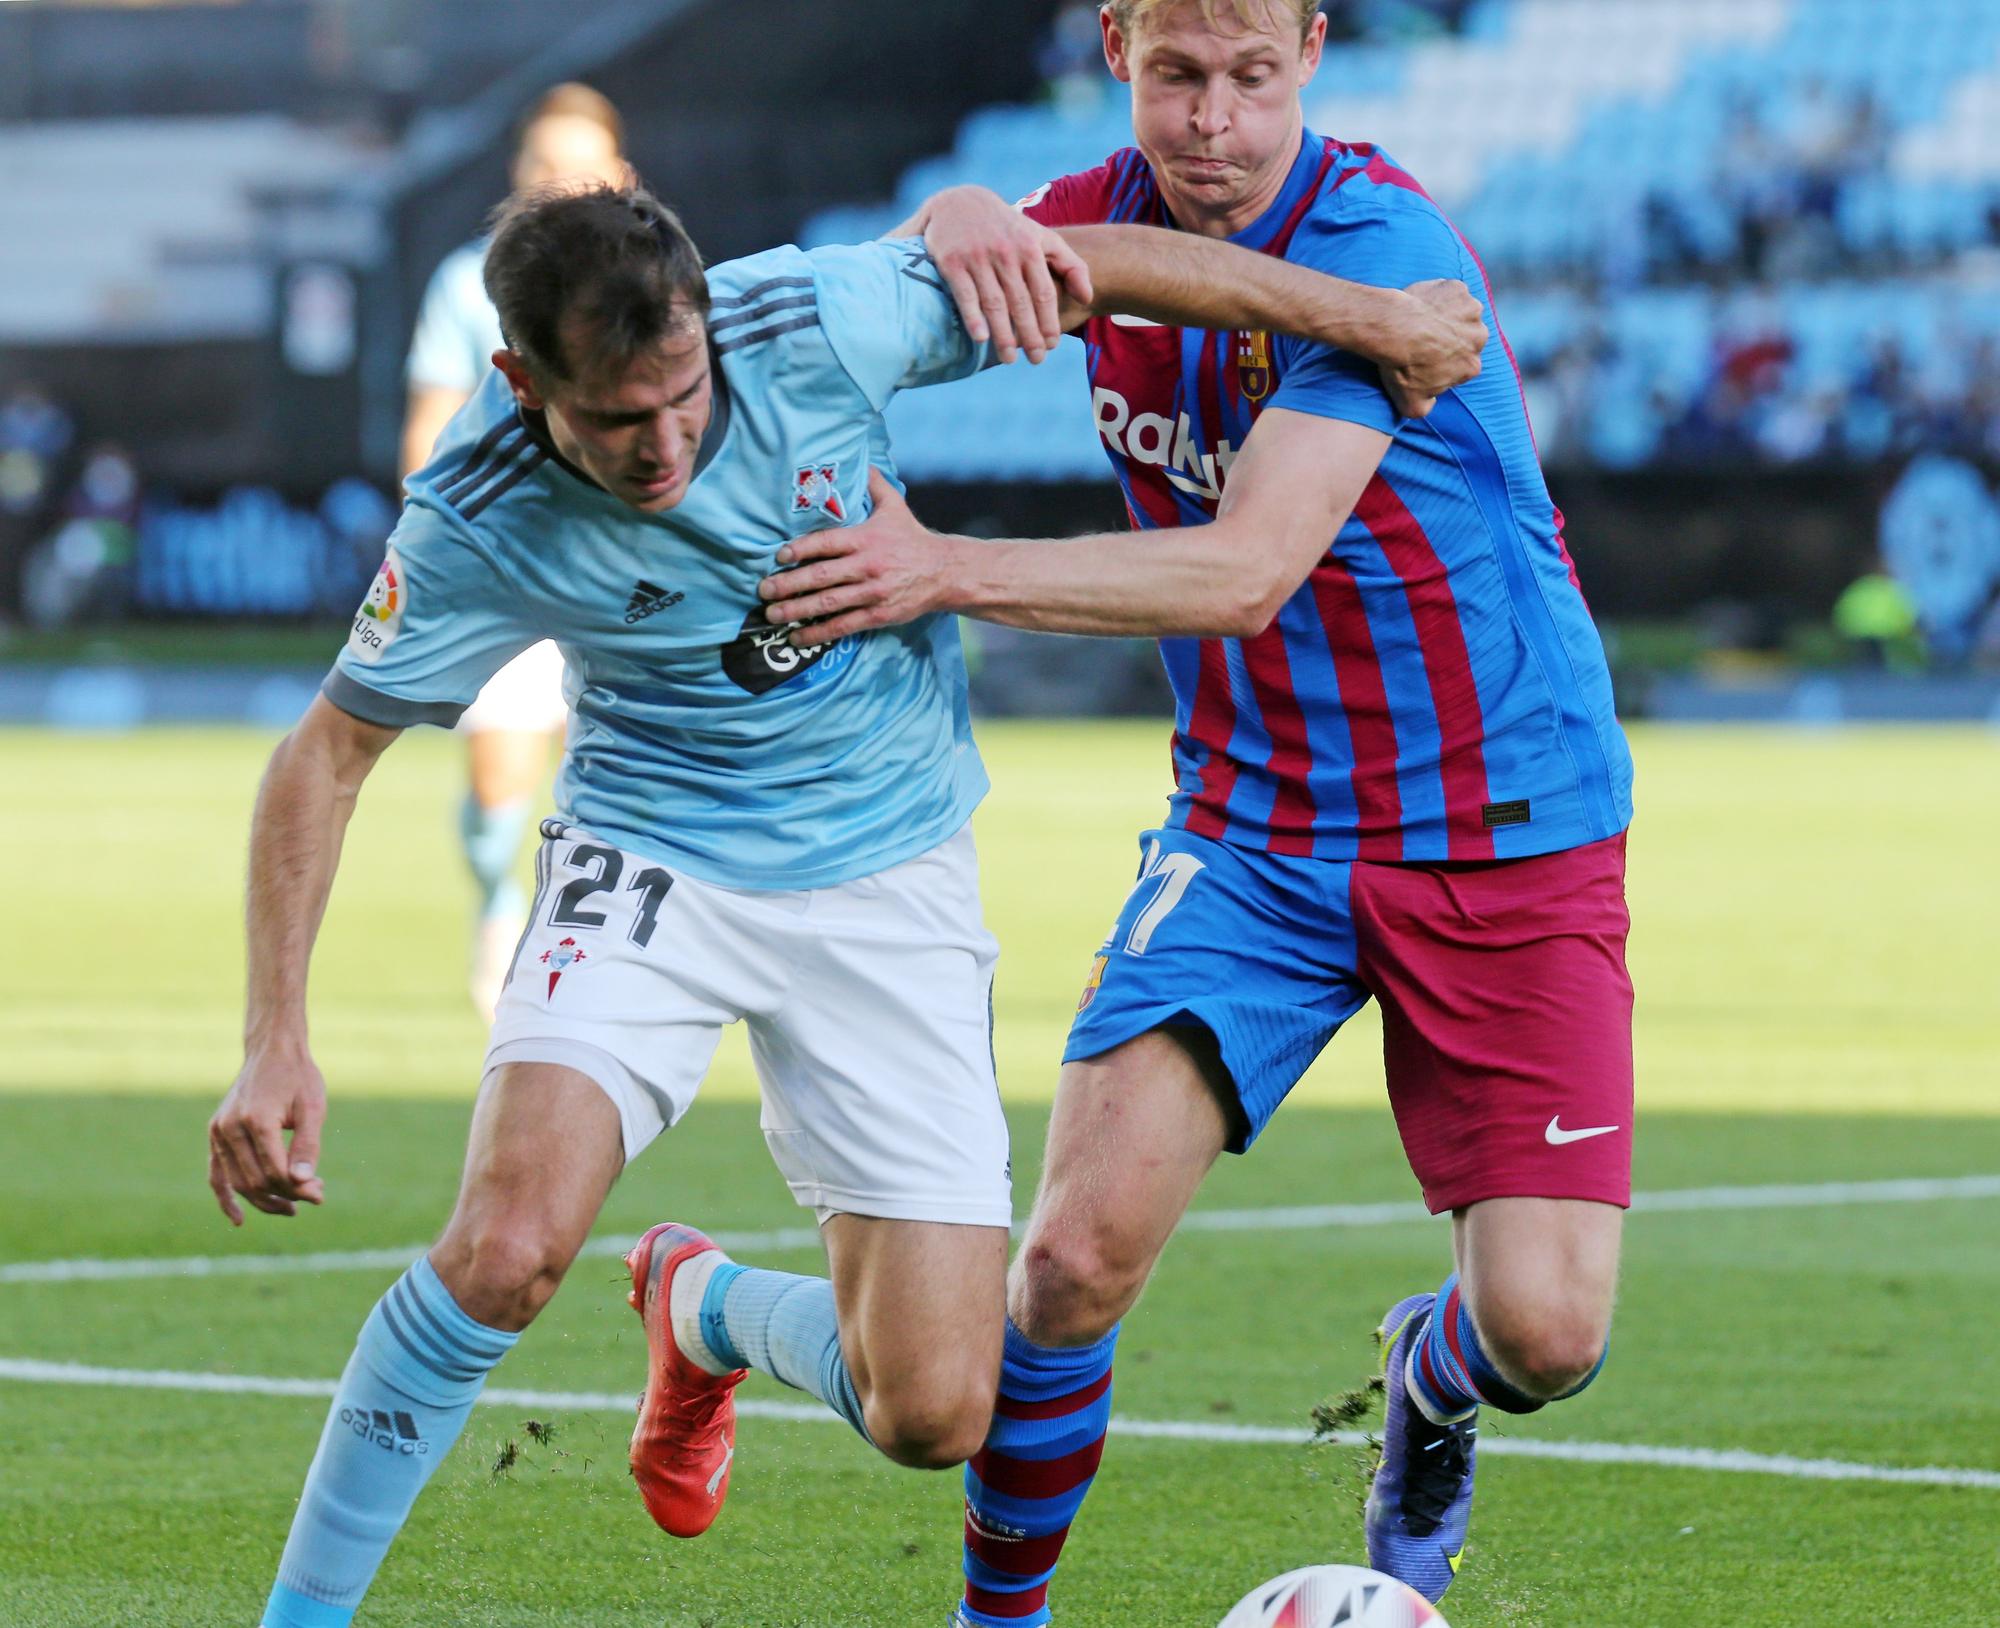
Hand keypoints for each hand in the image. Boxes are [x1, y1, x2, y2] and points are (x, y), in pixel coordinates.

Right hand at [208, 1043, 326, 1224]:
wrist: (271, 1051)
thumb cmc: (298, 1077)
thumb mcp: (313, 1108)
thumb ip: (308, 1146)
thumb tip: (303, 1183)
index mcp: (257, 1120)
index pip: (276, 1171)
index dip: (299, 1188)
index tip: (321, 1193)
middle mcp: (230, 1128)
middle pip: (257, 1180)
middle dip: (286, 1195)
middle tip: (314, 1196)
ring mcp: (218, 1132)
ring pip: (238, 1182)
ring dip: (264, 1200)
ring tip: (292, 1207)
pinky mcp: (215, 1134)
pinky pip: (216, 1174)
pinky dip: (226, 1197)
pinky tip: (240, 1219)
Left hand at [759, 469, 953, 646]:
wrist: (944, 572)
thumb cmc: (912, 538)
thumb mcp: (894, 506)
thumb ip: (873, 484)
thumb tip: (859, 459)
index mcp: (866, 538)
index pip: (826, 542)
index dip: (800, 549)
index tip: (778, 556)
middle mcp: (867, 566)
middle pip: (821, 576)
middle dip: (788, 584)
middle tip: (763, 590)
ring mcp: (872, 593)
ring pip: (828, 604)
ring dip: (796, 610)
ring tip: (772, 615)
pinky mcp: (878, 614)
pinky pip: (843, 625)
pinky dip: (818, 633)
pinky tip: (797, 636)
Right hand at [920, 186, 1093, 363]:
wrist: (959, 202)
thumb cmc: (1007, 228)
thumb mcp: (1042, 237)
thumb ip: (1070, 264)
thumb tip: (1087, 298)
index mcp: (1029, 248)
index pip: (1043, 293)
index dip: (1049, 321)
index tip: (1052, 344)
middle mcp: (1005, 253)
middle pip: (1021, 302)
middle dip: (1030, 335)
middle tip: (1037, 359)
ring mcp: (977, 257)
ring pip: (995, 303)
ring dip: (1004, 335)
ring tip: (1011, 358)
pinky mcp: (951, 261)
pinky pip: (965, 295)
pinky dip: (973, 317)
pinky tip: (981, 339)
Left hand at [1373, 279, 1487, 418]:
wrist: (1393, 330)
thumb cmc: (1402, 367)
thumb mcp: (1411, 405)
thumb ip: (1426, 408)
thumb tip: (1429, 404)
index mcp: (1472, 366)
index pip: (1464, 366)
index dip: (1446, 363)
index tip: (1428, 360)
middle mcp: (1478, 337)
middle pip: (1468, 338)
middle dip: (1452, 338)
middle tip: (1425, 338)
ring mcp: (1471, 311)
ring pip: (1463, 313)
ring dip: (1448, 315)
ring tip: (1423, 319)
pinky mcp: (1457, 289)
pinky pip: (1452, 292)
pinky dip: (1441, 295)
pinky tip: (1423, 303)